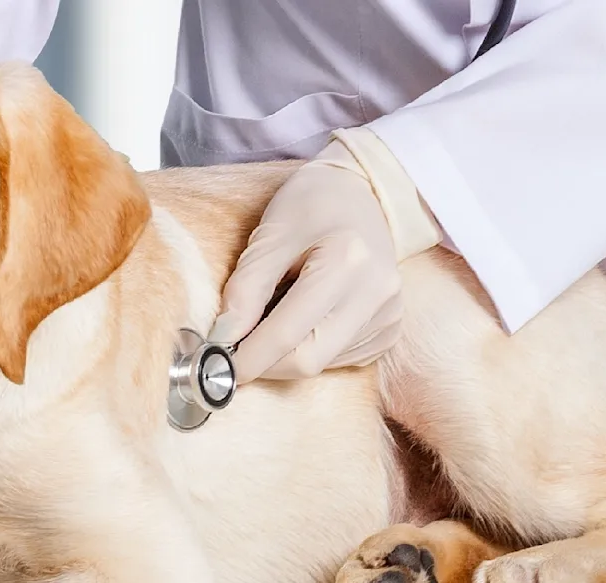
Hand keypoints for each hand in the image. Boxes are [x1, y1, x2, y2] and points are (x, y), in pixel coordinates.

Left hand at [212, 129, 440, 381]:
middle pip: (308, 360)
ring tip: (280, 312)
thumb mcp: (270, 234)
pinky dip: (313, 347)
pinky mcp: (390, 330)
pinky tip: (309, 317)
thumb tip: (224, 339)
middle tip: (238, 347)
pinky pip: (339, 359)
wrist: (363, 194)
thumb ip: (246, 288)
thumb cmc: (311, 205)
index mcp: (347, 261)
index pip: (288, 333)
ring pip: (322, 364)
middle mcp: (376, 293)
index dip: (248, 357)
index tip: (215, 365)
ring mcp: (388, 315)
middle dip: (266, 362)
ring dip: (289, 353)